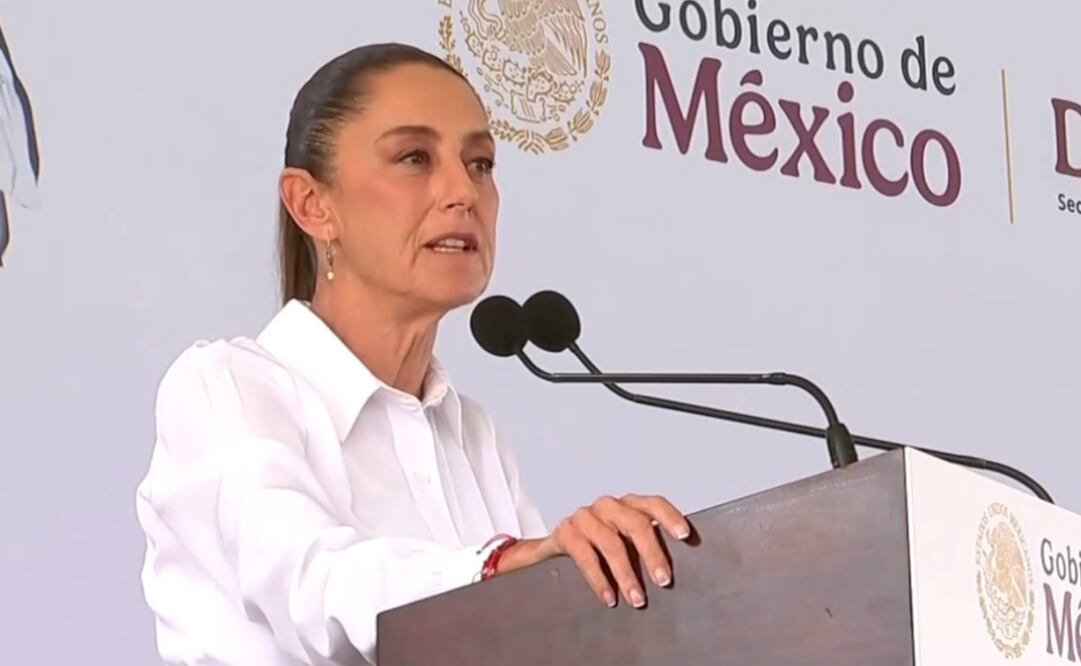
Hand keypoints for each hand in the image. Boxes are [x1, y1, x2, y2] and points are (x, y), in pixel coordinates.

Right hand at [497, 494, 690, 608]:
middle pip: (635, 524)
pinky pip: (585, 555)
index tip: (685, 536)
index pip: (654, 504)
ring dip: (626, 575)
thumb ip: (647, 549)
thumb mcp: (625, 545)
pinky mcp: (565, 532)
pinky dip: (599, 579)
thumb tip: (684, 573)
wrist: (554, 553)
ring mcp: (585, 517)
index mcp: (629, 506)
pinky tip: (609, 597)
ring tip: (637, 600)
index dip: (670, 517)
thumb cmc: (600, 550)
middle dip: (652, 554)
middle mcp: (608, 507)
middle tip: (664, 581)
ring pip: (611, 543)